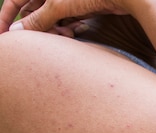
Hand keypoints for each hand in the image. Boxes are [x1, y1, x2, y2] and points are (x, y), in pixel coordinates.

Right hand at [0, 0, 127, 32]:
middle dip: (38, 26)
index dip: (7, 17)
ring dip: (54, 29)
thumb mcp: (58, 6)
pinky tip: (76, 30)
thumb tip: (17, 32)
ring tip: (66, 34)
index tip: (3, 35)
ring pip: (50, 18)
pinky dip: (68, 27)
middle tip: (46, 38)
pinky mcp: (79, 7)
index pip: (13, 0)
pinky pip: (65, 20)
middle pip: (33, 12)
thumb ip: (38, 19)